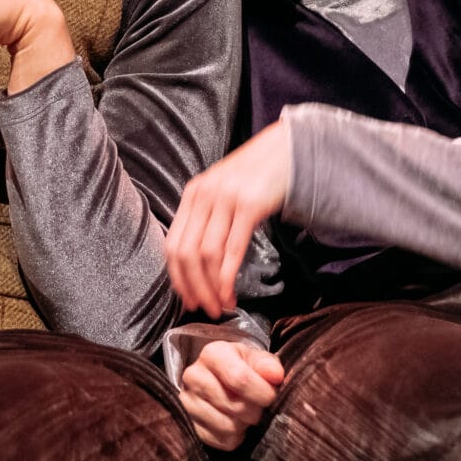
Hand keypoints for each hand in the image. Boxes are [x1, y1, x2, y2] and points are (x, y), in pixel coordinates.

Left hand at [164, 120, 291, 315]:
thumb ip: (208, 217)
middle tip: (205, 310)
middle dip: (193, 288)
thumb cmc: (257, 176)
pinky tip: (231, 292)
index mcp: (193, 194)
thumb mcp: (223, 191)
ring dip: (211, 288)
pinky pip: (232, 250)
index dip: (178, 277)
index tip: (188, 299)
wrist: (287, 150)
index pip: (173, 244)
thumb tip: (197, 260)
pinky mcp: (250, 204)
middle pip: (186, 253)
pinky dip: (227, 278)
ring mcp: (226, 198)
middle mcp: (204, 195)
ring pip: (206, 255)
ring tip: (221, 305)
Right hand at [180, 340, 285, 450]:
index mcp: (212, 354)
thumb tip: (275, 375)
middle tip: (258, 406)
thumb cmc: (243, 367)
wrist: (221, 380)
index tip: (271, 396)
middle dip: (255, 410)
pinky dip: (235, 437)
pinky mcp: (189, 425)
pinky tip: (235, 423)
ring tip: (245, 413)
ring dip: (244, 424)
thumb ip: (268, 365)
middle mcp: (194, 376)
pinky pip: (221, 441)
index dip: (262, 392)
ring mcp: (188, 402)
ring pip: (227, 426)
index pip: (239, 378)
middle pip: (234, 405)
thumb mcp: (257, 359)